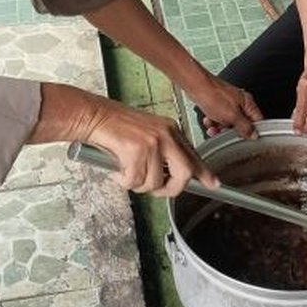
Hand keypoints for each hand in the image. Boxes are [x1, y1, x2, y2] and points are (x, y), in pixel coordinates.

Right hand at [83, 104, 217, 195]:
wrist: (93, 115)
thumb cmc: (115, 128)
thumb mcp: (146, 136)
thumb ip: (162, 154)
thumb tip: (170, 177)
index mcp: (171, 130)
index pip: (193, 155)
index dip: (203, 173)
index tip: (213, 184)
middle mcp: (166, 134)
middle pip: (184, 173)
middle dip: (171, 189)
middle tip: (157, 191)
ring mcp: (153, 142)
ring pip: (155, 182)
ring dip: (138, 185)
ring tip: (127, 173)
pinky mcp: (137, 150)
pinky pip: (135, 181)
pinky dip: (124, 182)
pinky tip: (118, 172)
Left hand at [194, 75, 262, 138]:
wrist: (195, 85)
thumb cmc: (212, 95)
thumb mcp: (232, 116)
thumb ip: (244, 126)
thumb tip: (254, 135)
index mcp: (248, 103)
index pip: (257, 121)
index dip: (252, 132)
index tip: (244, 139)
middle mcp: (240, 102)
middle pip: (241, 124)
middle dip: (230, 130)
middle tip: (224, 132)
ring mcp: (229, 103)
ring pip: (228, 123)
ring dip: (219, 127)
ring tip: (213, 126)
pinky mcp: (218, 104)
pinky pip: (219, 118)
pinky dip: (213, 122)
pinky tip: (208, 120)